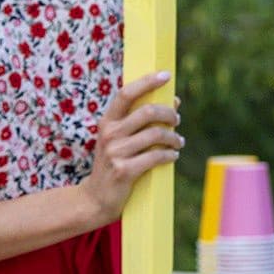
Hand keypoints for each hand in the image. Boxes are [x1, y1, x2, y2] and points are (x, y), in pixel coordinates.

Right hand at [76, 70, 183, 224]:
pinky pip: (155, 157)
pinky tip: (173, 155)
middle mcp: (109, 134)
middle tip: (177, 120)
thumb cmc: (113, 163)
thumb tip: (174, 101)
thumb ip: (141, 120)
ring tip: (178, 142)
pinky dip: (169, 155)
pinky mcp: (124, 171)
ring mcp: (115, 153)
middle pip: (147, 112)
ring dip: (173, 137)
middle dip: (169, 114)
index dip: (147, 82)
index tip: (166, 75)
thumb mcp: (119, 139)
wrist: (95, 198)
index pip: (126, 94)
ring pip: (155, 135)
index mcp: (107, 122)